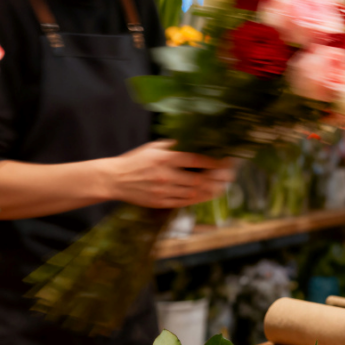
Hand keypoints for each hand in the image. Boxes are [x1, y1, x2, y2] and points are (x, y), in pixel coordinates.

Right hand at [103, 140, 235, 208]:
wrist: (115, 179)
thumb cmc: (136, 160)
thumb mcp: (154, 147)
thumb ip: (174, 146)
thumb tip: (195, 142)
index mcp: (165, 157)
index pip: (195, 159)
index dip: (213, 162)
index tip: (226, 161)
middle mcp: (165, 174)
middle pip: (198, 178)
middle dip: (217, 178)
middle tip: (230, 177)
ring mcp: (163, 190)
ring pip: (193, 193)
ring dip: (211, 191)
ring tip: (223, 188)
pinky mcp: (160, 202)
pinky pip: (184, 202)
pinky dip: (198, 200)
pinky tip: (207, 196)